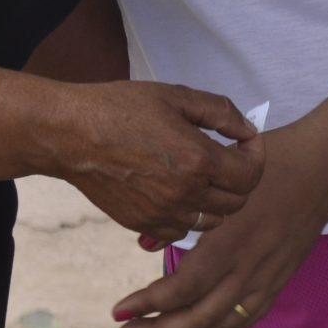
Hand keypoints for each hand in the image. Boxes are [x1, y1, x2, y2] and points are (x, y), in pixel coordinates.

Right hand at [56, 82, 264, 241]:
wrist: (71, 135)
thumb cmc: (121, 109)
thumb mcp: (176, 96)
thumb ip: (220, 112)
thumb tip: (247, 129)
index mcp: (197, 159)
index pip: (250, 175)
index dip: (256, 156)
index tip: (246, 143)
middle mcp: (184, 193)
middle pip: (237, 202)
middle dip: (240, 178)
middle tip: (227, 157)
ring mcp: (163, 213)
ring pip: (212, 220)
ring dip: (216, 199)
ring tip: (203, 175)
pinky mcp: (143, 225)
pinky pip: (182, 231)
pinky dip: (188, 215)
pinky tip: (178, 191)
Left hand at [111, 125, 327, 327]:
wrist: (325, 167)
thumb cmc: (270, 161)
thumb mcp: (220, 174)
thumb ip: (183, 212)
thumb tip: (143, 242)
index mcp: (230, 238)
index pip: (182, 288)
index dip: (148, 305)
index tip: (119, 311)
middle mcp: (249, 266)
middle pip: (198, 318)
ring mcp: (268, 277)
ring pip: (221, 326)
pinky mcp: (280, 279)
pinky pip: (246, 318)